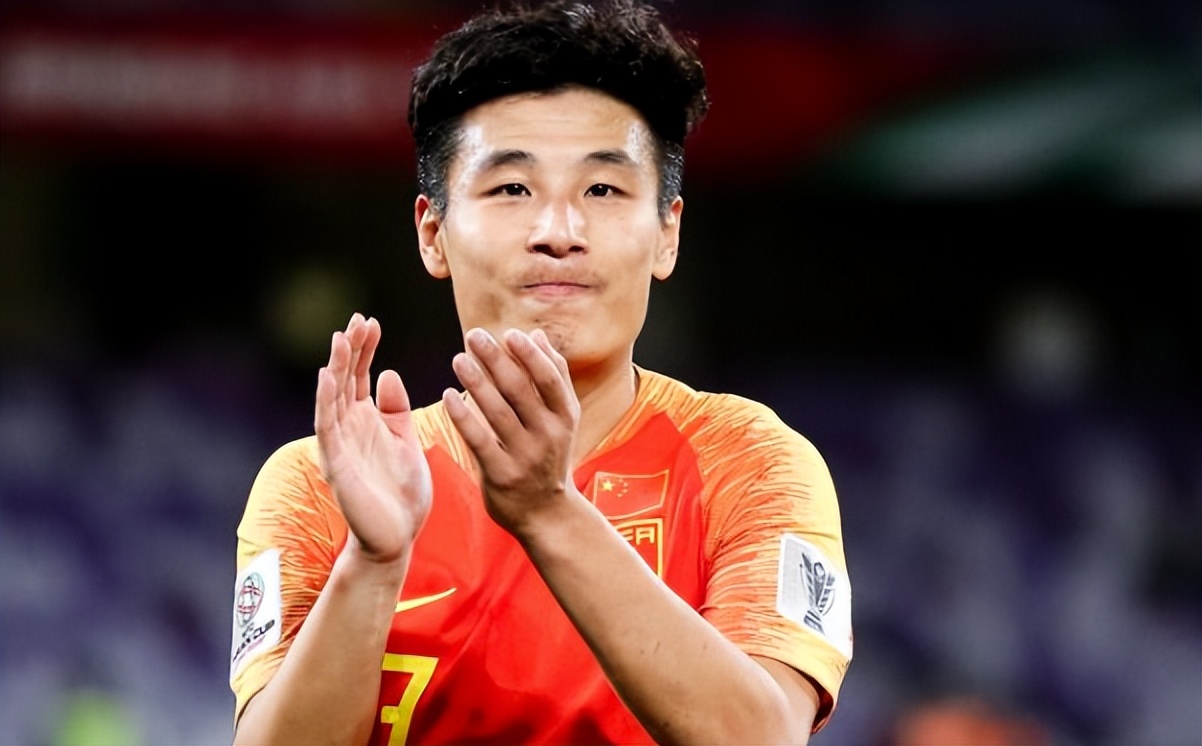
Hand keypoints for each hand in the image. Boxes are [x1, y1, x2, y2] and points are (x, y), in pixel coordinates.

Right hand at [315, 313, 432, 563]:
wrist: (397, 538)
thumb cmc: (401, 493)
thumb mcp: (406, 441)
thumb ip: (395, 410)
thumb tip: (388, 373)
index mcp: (366, 421)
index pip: (360, 376)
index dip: (365, 349)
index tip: (371, 321)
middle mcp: (348, 429)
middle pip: (344, 380)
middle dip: (350, 350)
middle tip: (357, 320)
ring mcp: (340, 446)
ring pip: (332, 399)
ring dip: (335, 368)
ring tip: (340, 339)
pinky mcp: (337, 465)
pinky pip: (328, 429)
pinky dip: (326, 402)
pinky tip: (328, 378)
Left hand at [442, 327, 581, 537]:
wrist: (546, 513)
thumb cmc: (549, 456)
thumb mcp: (563, 419)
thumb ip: (554, 376)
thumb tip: (539, 335)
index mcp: (565, 417)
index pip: (549, 378)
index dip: (529, 354)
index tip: (508, 333)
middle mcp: (548, 435)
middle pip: (520, 390)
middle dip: (496, 360)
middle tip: (474, 335)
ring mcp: (525, 456)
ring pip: (498, 412)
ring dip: (477, 382)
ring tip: (458, 359)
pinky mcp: (501, 475)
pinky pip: (479, 441)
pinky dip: (463, 416)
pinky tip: (448, 395)